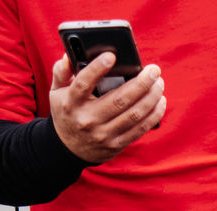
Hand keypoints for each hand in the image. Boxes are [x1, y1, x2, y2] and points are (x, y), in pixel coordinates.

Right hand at [50, 53, 165, 163]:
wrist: (68, 149)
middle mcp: (88, 120)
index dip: (97, 68)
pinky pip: (140, 129)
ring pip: (134, 115)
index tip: (112, 55)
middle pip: (119, 100)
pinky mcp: (117, 144)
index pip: (83, 84)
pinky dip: (154, 114)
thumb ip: (61, 72)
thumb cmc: (67, 112)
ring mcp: (104, 134)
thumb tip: (69, 55)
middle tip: (154, 70)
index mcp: (71, 103)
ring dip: (151, 97)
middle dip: (141, 83)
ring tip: (159, 83)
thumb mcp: (57, 92)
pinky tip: (160, 101)